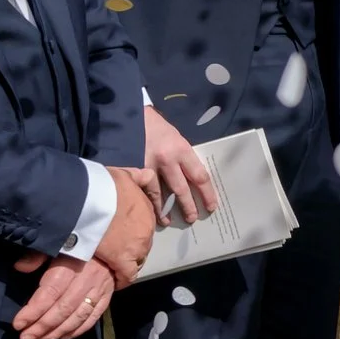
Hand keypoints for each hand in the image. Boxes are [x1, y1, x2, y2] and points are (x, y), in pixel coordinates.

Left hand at [8, 254, 115, 338]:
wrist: (109, 246)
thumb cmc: (76, 247)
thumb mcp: (56, 246)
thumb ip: (37, 256)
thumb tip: (20, 267)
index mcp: (71, 265)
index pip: (50, 292)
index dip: (33, 311)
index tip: (18, 324)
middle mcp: (87, 279)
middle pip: (63, 308)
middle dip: (42, 326)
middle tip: (26, 338)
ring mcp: (99, 289)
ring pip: (77, 316)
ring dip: (57, 332)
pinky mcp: (107, 296)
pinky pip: (93, 317)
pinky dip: (78, 330)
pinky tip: (63, 337)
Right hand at [95, 169, 156, 285]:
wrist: (86, 200)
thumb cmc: (103, 185)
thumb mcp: (125, 174)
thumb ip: (140, 176)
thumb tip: (146, 175)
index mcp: (147, 210)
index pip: (146, 226)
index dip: (135, 232)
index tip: (126, 236)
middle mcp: (147, 229)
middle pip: (143, 243)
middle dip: (133, 248)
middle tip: (118, 251)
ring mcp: (137, 246)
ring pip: (138, 259)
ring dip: (129, 262)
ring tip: (115, 265)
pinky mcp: (122, 260)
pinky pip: (128, 275)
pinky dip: (123, 279)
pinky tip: (117, 281)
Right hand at [136, 106, 219, 225]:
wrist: (128, 116)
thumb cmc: (155, 127)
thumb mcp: (175, 138)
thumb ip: (183, 158)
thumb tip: (191, 180)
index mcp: (182, 149)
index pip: (200, 176)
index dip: (207, 194)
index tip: (211, 206)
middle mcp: (168, 159)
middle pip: (182, 189)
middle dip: (188, 206)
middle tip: (192, 218)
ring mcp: (148, 166)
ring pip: (160, 194)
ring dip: (165, 210)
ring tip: (168, 221)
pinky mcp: (132, 170)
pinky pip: (142, 191)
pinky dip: (147, 203)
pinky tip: (149, 212)